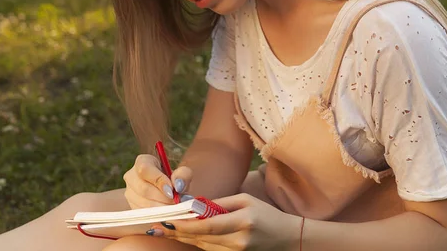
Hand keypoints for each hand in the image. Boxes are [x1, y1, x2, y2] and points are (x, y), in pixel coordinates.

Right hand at [123, 154, 193, 208]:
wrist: (168, 188)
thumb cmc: (174, 178)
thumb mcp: (182, 172)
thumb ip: (183, 175)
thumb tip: (178, 186)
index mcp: (142, 161)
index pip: (145, 170)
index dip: (158, 181)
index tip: (172, 191)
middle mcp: (131, 176)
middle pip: (143, 189)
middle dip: (162, 199)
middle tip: (177, 204)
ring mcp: (129, 192)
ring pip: (142, 204)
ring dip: (161, 209)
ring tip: (174, 209)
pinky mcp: (132, 206)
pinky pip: (143, 214)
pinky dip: (157, 216)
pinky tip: (167, 214)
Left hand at [149, 193, 300, 250]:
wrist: (288, 238)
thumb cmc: (266, 215)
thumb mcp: (245, 200)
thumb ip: (220, 203)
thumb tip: (195, 205)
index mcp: (242, 221)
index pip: (207, 225)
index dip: (185, 225)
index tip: (167, 220)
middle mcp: (239, 241)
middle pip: (201, 238)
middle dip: (178, 232)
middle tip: (157, 227)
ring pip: (204, 247)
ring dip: (185, 238)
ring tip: (165, 230)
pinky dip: (199, 243)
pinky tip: (186, 236)